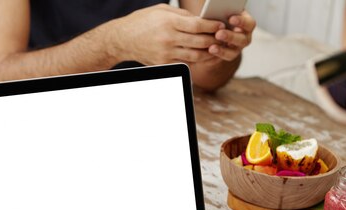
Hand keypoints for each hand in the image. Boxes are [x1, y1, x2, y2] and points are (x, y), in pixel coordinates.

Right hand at [108, 4, 222, 64]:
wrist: (123, 40)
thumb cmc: (142, 21)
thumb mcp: (161, 10)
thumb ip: (181, 15)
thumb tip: (200, 18)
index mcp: (168, 23)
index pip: (197, 25)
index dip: (212, 26)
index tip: (220, 25)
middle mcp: (168, 39)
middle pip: (200, 41)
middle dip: (214, 39)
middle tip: (223, 37)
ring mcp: (166, 53)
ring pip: (195, 55)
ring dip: (209, 52)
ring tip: (216, 47)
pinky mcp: (164, 63)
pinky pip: (185, 62)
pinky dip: (196, 59)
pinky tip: (202, 55)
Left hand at [208, 11, 255, 61]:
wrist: (214, 30)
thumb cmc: (221, 16)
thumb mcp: (224, 14)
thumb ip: (224, 15)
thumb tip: (218, 13)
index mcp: (247, 24)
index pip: (249, 24)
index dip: (241, 22)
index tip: (231, 19)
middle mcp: (244, 37)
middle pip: (242, 40)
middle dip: (230, 37)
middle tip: (219, 34)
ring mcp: (237, 48)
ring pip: (233, 52)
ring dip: (222, 50)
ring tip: (212, 48)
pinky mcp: (228, 56)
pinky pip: (223, 58)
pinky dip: (216, 55)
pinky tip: (209, 51)